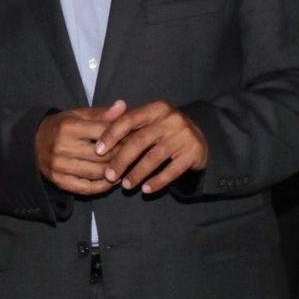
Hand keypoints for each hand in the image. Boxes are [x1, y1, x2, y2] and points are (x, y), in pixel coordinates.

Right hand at [37, 101, 125, 195]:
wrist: (32, 143)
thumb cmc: (61, 127)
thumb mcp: (78, 115)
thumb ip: (102, 114)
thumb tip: (123, 106)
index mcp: (69, 126)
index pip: (104, 133)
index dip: (123, 136)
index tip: (134, 138)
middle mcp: (62, 146)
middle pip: (102, 155)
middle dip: (121, 156)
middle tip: (133, 156)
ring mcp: (59, 165)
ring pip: (96, 173)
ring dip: (114, 172)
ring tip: (125, 168)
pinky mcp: (58, 181)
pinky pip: (86, 188)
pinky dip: (102, 186)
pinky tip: (111, 181)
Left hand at [95, 101, 210, 194]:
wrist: (200, 138)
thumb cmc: (165, 131)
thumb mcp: (149, 122)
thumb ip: (127, 126)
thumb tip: (98, 142)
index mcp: (156, 109)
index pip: (129, 120)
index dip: (111, 135)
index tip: (98, 151)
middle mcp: (171, 119)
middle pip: (139, 140)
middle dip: (121, 160)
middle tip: (109, 176)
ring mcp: (184, 136)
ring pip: (154, 157)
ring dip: (137, 174)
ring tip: (125, 186)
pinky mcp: (193, 153)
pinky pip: (172, 171)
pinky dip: (157, 182)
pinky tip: (146, 190)